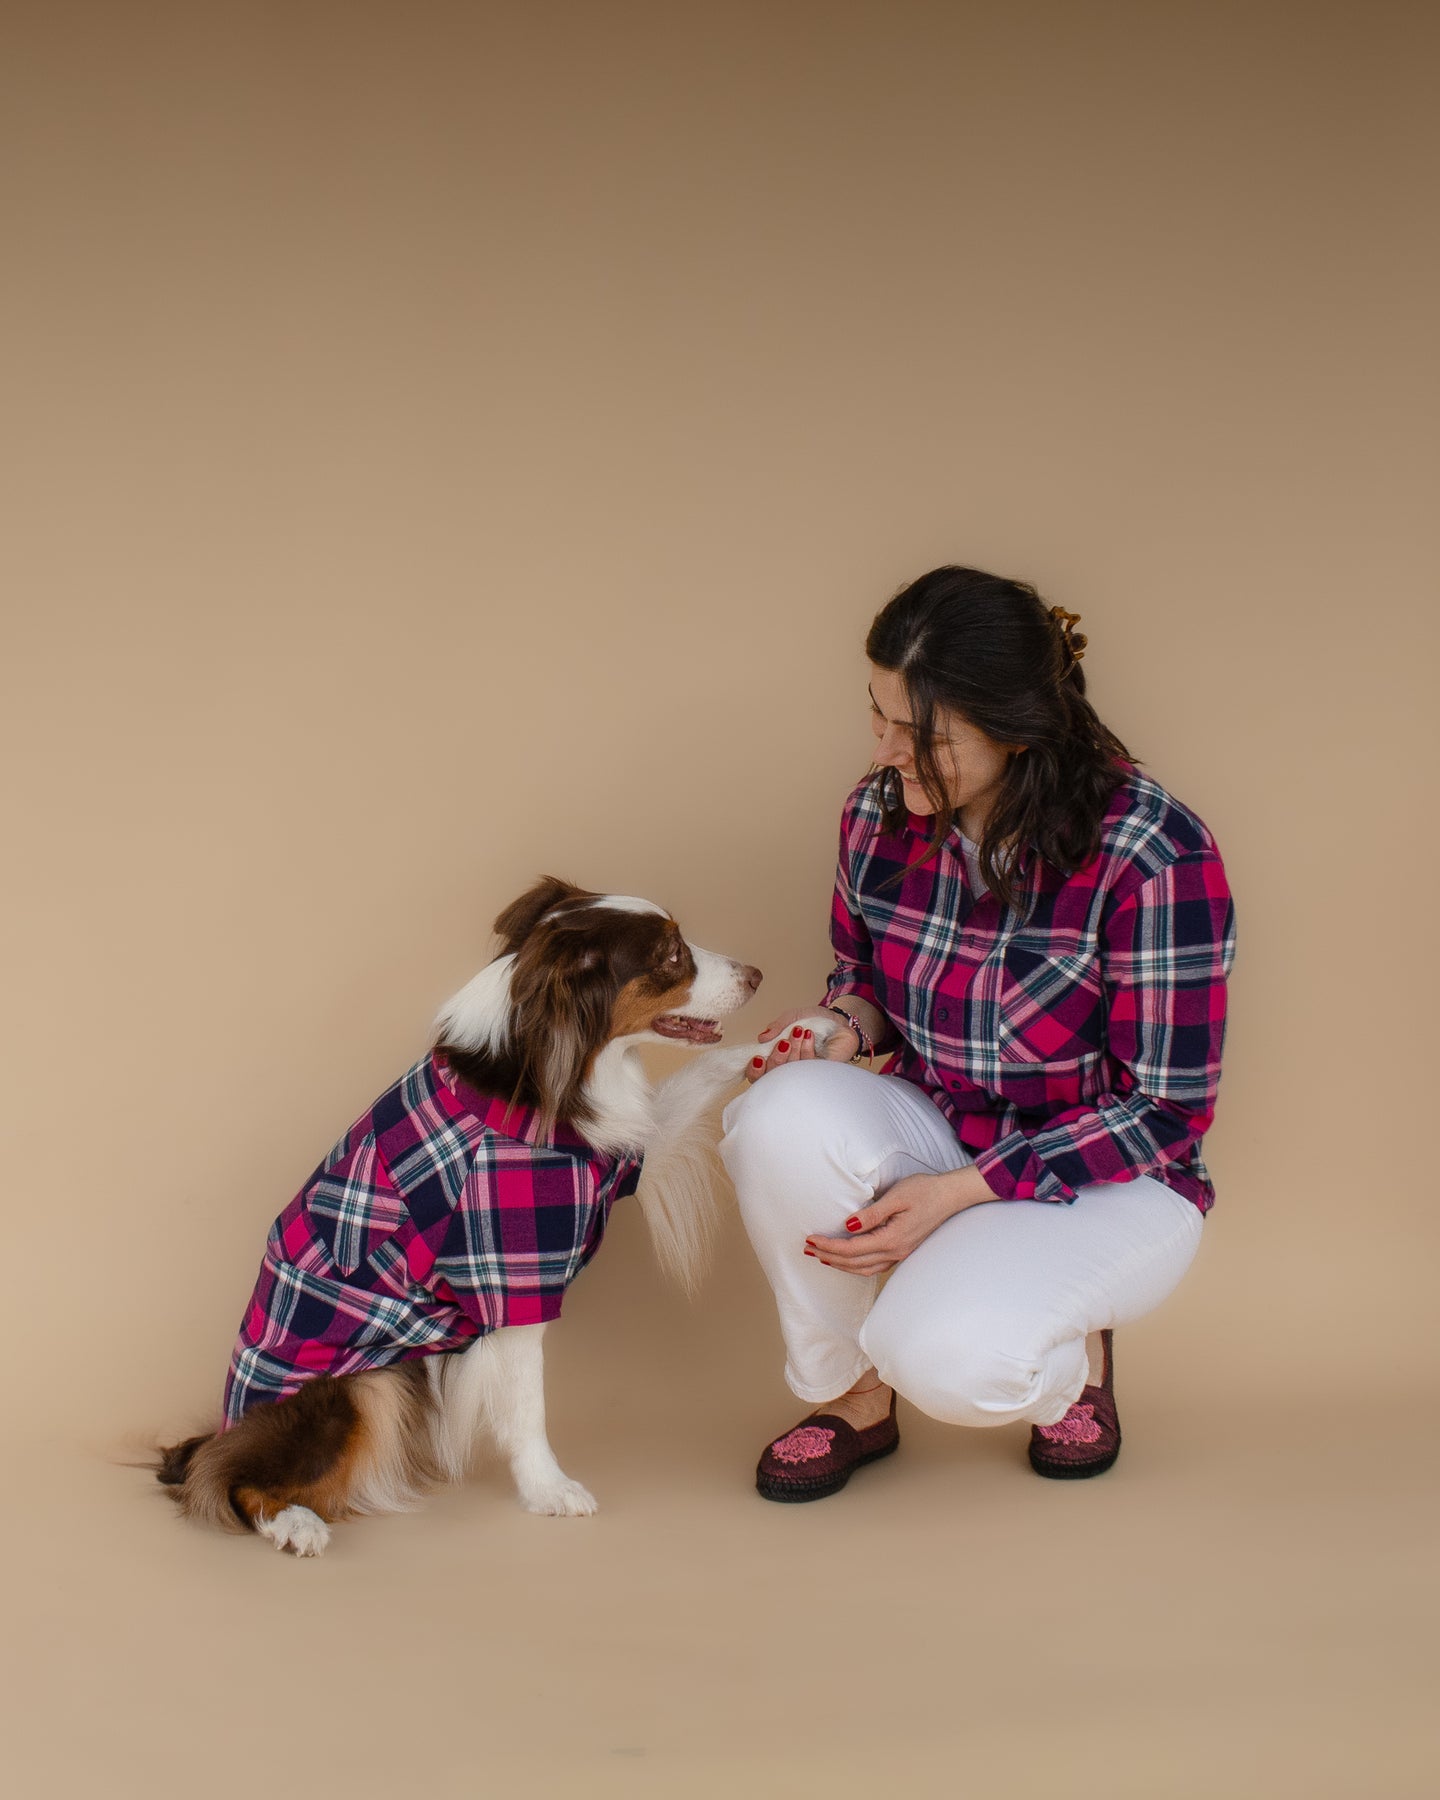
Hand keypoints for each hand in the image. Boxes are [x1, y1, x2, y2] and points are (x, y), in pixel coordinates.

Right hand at [743, 1007, 857, 1082]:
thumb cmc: (814, 1021)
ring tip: (799, 1031)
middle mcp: (787, 1070)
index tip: (758, 1058)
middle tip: (784, 1041)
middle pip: (772, 1077)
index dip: (754, 1071)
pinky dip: (807, 1050)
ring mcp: (804, 1074)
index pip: (758, 1075)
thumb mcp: (792, 1017)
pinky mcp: (820, 1073)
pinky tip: (809, 1036)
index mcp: (776, 1059)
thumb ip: (776, 1026)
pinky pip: (809, 1068)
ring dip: (793, 1050)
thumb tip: (761, 1038)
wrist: (839, 1020)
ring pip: (791, 1072)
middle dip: (776, 1058)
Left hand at [804, 1166, 994, 1274]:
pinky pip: (874, 1265)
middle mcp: (895, 1252)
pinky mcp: (903, 1250)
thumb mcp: (896, 1196)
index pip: (851, 1249)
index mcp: (892, 1239)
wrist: (951, 1196)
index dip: (828, 1246)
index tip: (810, 1239)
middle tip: (808, 1249)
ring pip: (864, 1268)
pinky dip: (856, 1265)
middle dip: (829, 1257)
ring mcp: (900, 1254)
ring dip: (840, 1264)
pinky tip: (847, 1258)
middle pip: (854, 1262)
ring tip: (821, 1257)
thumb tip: (848, 1226)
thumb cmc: (924, 1190)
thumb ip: (872, 1214)